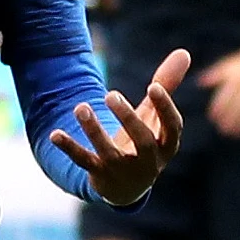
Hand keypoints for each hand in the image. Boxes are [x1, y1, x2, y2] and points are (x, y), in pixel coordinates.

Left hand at [51, 48, 188, 208]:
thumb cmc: (144, 142)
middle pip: (142, 140)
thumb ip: (167, 85)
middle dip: (127, 118)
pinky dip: (69, 148)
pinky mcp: (100, 176)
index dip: (165, 108)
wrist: (126, 188)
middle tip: (110, 94)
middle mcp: (148, 161)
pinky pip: (84, 162)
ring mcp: (123, 170)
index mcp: (166, 145)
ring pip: (109, 152)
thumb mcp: (154, 117)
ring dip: (94, 130)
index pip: (172, 127)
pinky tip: (55, 133)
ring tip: (80, 107)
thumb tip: (184, 52)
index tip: (153, 86)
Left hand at [199, 44, 239, 135]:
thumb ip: (213, 75)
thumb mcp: (226, 66)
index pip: (227, 93)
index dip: (219, 106)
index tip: (212, 117)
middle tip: (223, 130)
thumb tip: (199, 83)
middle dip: (231, 118)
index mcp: (236, 76)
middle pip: (239, 103)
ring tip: (235, 135)